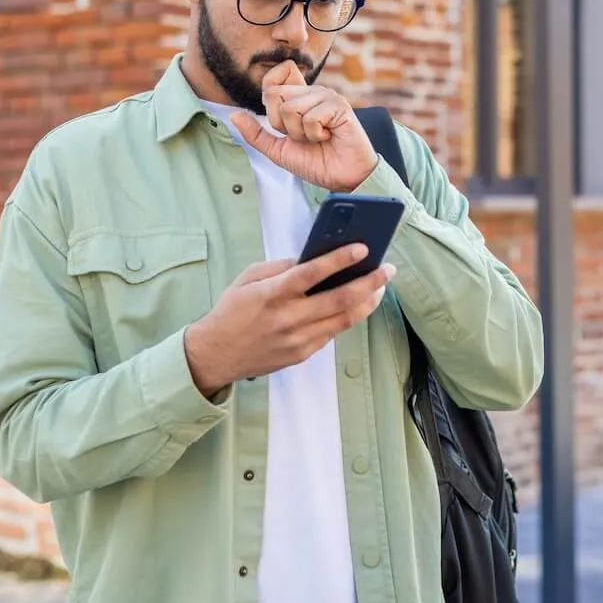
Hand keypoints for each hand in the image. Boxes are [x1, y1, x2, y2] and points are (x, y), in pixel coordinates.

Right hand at [183, 243, 394, 396]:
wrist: (216, 354)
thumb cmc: (232, 311)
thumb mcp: (248, 278)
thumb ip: (281, 267)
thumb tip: (313, 258)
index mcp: (272, 294)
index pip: (312, 273)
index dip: (339, 259)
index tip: (362, 247)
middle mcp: (288, 318)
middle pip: (339, 299)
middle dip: (369, 282)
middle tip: (387, 269)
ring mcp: (297, 340)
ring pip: (343, 320)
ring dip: (367, 302)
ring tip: (380, 287)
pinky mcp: (302, 354)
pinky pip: (332, 334)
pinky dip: (348, 317)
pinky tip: (360, 304)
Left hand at [228, 61, 378, 191]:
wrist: (343, 178)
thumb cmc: (316, 162)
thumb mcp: (278, 150)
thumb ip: (256, 133)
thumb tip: (234, 115)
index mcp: (298, 97)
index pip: (273, 78)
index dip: (269, 100)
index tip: (282, 124)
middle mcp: (312, 92)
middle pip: (275, 95)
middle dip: (282, 125)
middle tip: (302, 136)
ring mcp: (327, 96)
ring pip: (291, 107)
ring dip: (300, 132)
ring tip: (317, 138)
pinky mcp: (339, 106)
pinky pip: (311, 117)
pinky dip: (315, 134)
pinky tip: (328, 137)